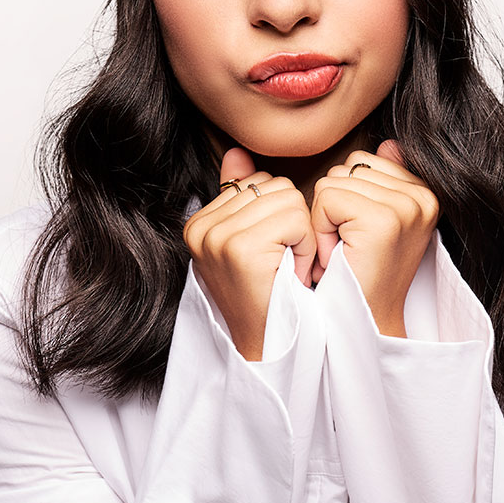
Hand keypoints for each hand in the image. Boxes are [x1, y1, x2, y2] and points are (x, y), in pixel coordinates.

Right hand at [182, 147, 316, 360]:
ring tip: (286, 268)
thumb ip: (242, 195)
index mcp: (199, 222)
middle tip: (283, 264)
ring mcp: (216, 236)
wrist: (270, 349)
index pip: (259, 181)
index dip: (280, 217)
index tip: (271, 255)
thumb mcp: (251, 241)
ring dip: (300, 236)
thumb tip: (237, 153)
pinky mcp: (239, 248)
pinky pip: (294, 218)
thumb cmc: (269, 296)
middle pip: (275, 185)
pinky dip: (304, 246)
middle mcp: (200, 227)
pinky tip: (291, 273)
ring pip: (288, 198)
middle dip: (292, 223)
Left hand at [311, 140, 438, 336]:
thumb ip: (383, 179)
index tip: (359, 237)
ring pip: (334, 181)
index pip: (364, 161)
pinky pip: (327, 198)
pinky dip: (322, 228)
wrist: (365, 323)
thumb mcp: (375, 221)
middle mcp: (423, 196)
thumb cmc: (360, 275)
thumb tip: (390, 143)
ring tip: (344, 251)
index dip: (347, 198)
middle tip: (349, 247)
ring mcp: (407, 207)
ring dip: (325, 219)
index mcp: (424, 192)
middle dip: (335, 207)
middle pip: (348, 168)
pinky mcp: (384, 220)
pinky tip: (339, 255)